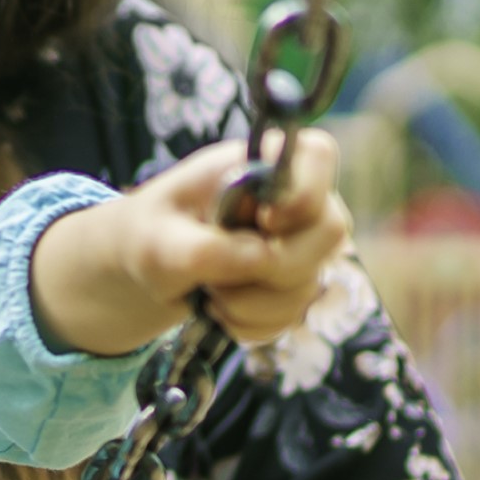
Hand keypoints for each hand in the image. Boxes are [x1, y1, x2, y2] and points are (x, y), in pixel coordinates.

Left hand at [29, 134, 352, 355]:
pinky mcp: (295, 284)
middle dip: (273, 266)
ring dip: (253, 303)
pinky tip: (221, 310)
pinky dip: (253, 323)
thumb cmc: (151, 234)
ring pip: (311, 283)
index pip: (319, 156)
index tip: (264, 220)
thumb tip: (262, 260)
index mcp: (263, 162)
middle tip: (220, 273)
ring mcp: (300, 243)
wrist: (150, 268)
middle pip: (330, 231)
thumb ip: (209, 248)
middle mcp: (294, 200)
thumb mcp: (160, 240)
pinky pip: (294, 314)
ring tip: (210, 292)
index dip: (304, 193)